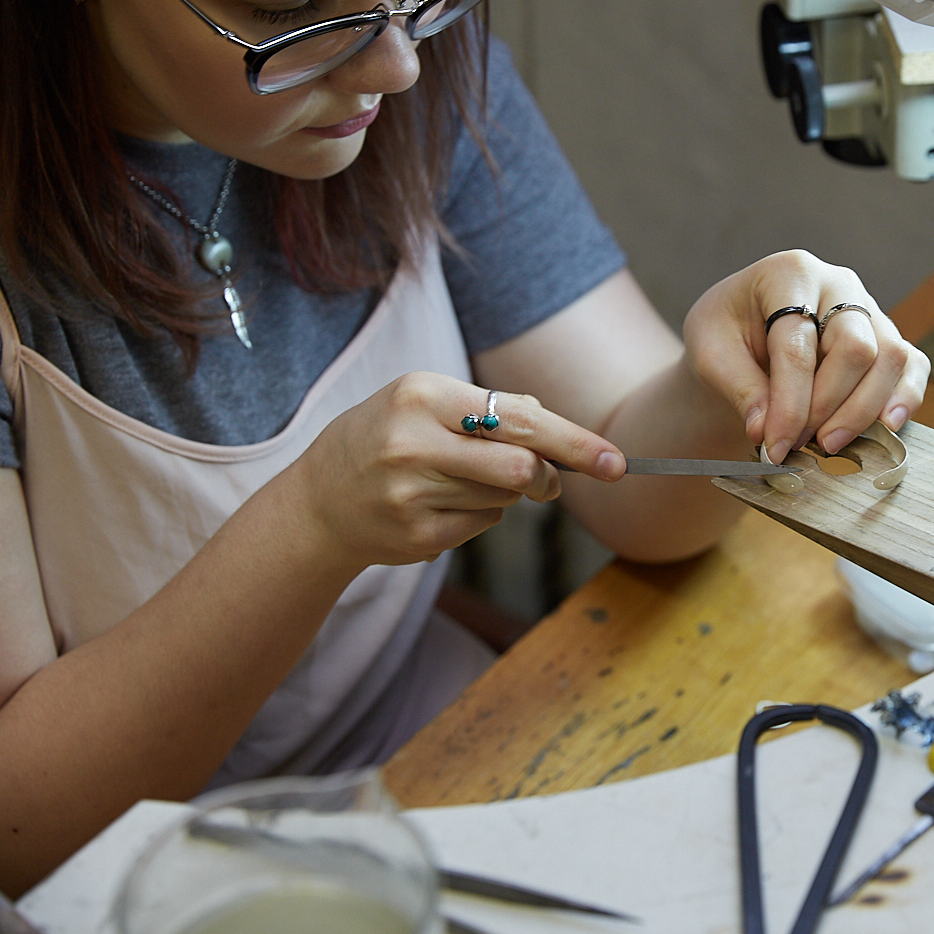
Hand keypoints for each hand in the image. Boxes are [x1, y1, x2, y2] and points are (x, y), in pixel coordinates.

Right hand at [293, 372, 624, 568]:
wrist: (318, 501)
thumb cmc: (388, 437)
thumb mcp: (428, 402)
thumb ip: (492, 409)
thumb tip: (557, 431)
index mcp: (423, 396)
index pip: (518, 419)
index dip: (574, 441)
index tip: (616, 461)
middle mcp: (413, 443)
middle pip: (520, 468)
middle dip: (547, 476)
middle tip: (548, 480)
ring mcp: (412, 495)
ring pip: (504, 499)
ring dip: (506, 493)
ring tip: (464, 481)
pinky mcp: (416, 536)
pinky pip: (483, 526)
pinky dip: (481, 516)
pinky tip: (443, 505)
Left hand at [683, 250, 929, 462]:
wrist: (743, 332)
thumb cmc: (726, 334)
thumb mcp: (710, 354)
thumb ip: (740, 390)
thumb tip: (767, 432)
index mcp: (790, 274)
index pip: (798, 344)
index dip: (789, 403)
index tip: (774, 447)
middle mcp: (838, 284)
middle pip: (855, 348)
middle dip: (828, 407)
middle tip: (800, 444)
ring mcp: (869, 309)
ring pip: (891, 359)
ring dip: (862, 411)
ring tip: (828, 444)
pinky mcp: (887, 337)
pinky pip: (913, 366)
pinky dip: (905, 398)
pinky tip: (884, 428)